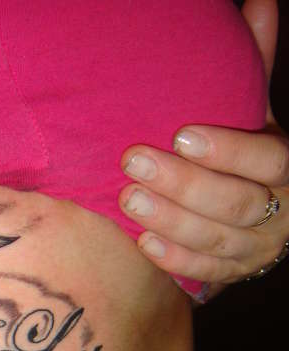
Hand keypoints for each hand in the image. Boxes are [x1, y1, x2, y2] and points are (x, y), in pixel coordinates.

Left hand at [118, 0, 288, 300]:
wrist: (263, 216)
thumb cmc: (248, 154)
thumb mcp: (256, 114)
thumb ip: (254, 66)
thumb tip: (258, 1)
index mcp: (285, 168)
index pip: (268, 160)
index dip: (227, 151)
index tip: (181, 134)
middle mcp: (280, 211)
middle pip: (236, 202)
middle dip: (183, 184)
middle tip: (134, 163)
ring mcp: (258, 247)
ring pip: (218, 239)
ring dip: (171, 221)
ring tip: (129, 200)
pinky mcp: (236, 273)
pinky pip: (208, 272)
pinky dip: (176, 259)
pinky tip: (143, 243)